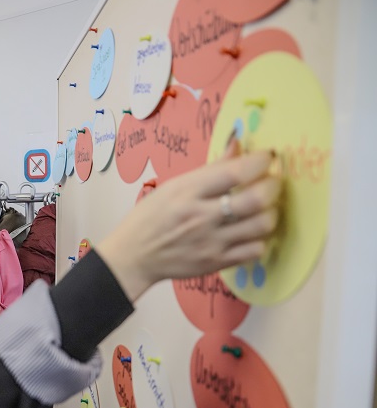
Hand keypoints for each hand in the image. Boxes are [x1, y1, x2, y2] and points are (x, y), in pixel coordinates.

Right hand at [98, 141, 279, 301]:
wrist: (134, 256)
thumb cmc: (151, 217)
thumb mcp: (174, 186)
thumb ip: (211, 169)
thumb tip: (239, 145)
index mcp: (188, 192)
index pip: (235, 172)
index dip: (260, 161)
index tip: (268, 158)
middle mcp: (201, 217)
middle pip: (256, 199)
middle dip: (273, 186)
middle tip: (272, 181)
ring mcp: (210, 242)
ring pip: (261, 225)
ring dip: (271, 212)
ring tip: (265, 208)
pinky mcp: (216, 262)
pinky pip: (255, 250)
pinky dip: (260, 238)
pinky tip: (252, 232)